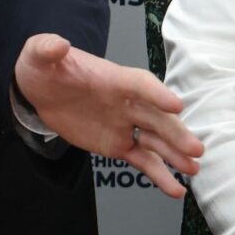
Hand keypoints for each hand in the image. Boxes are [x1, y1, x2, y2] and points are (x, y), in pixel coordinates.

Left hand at [12, 35, 200, 196]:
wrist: (39, 90)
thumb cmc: (45, 67)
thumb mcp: (38, 53)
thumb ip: (47, 48)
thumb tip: (58, 44)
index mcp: (113, 78)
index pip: (140, 84)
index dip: (157, 93)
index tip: (176, 105)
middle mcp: (126, 102)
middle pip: (157, 117)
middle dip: (176, 133)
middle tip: (195, 149)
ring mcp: (124, 124)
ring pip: (155, 141)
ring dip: (175, 155)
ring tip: (194, 170)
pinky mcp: (118, 145)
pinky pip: (142, 160)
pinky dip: (159, 174)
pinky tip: (175, 189)